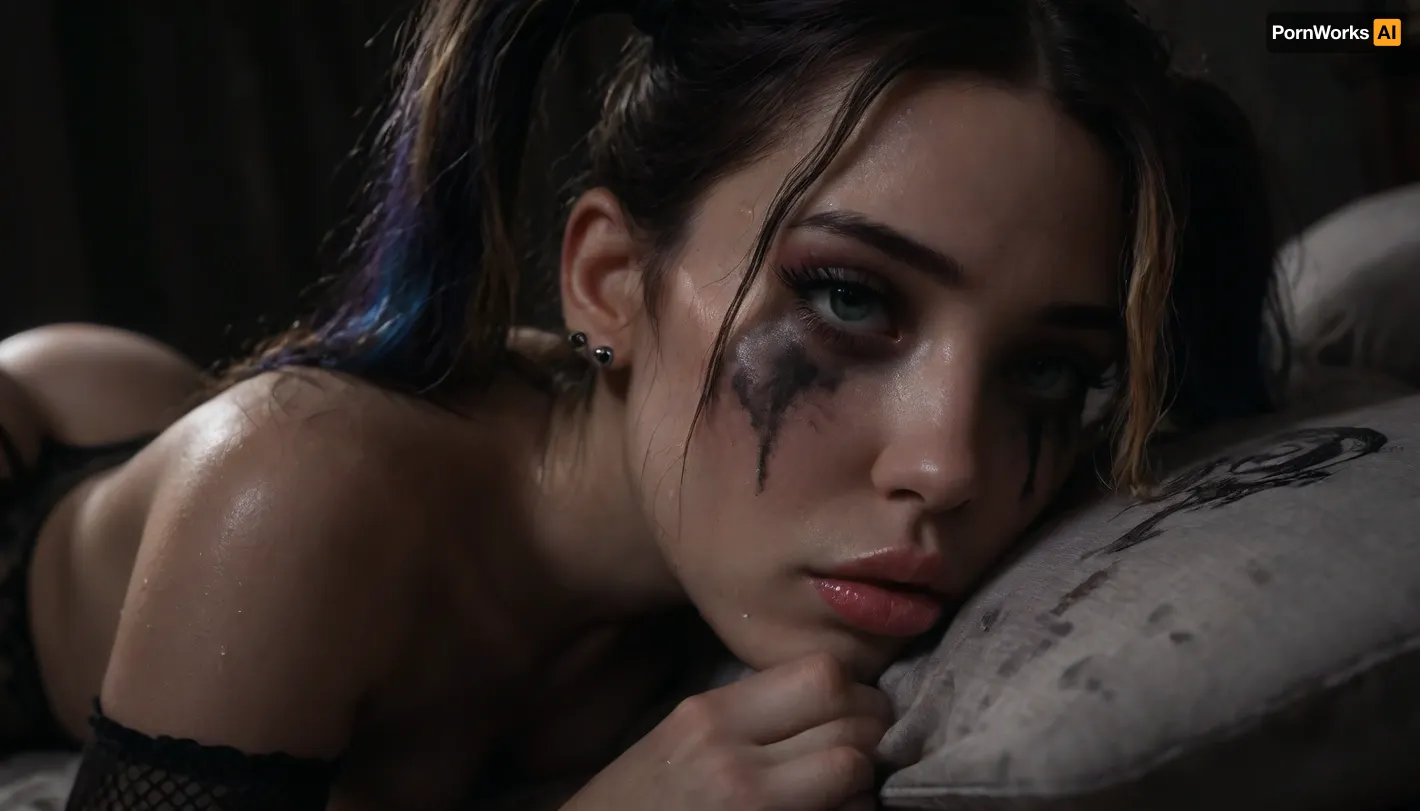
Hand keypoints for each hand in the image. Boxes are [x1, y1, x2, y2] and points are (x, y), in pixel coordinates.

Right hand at [561, 653, 891, 810]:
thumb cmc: (638, 801)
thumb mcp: (681, 737)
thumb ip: (750, 715)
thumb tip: (833, 699)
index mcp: (711, 715)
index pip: (821, 675)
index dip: (851, 692)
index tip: (850, 709)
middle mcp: (733, 759)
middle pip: (850, 722)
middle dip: (870, 735)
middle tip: (863, 748)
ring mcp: (753, 809)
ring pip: (856, 773)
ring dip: (862, 782)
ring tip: (844, 788)